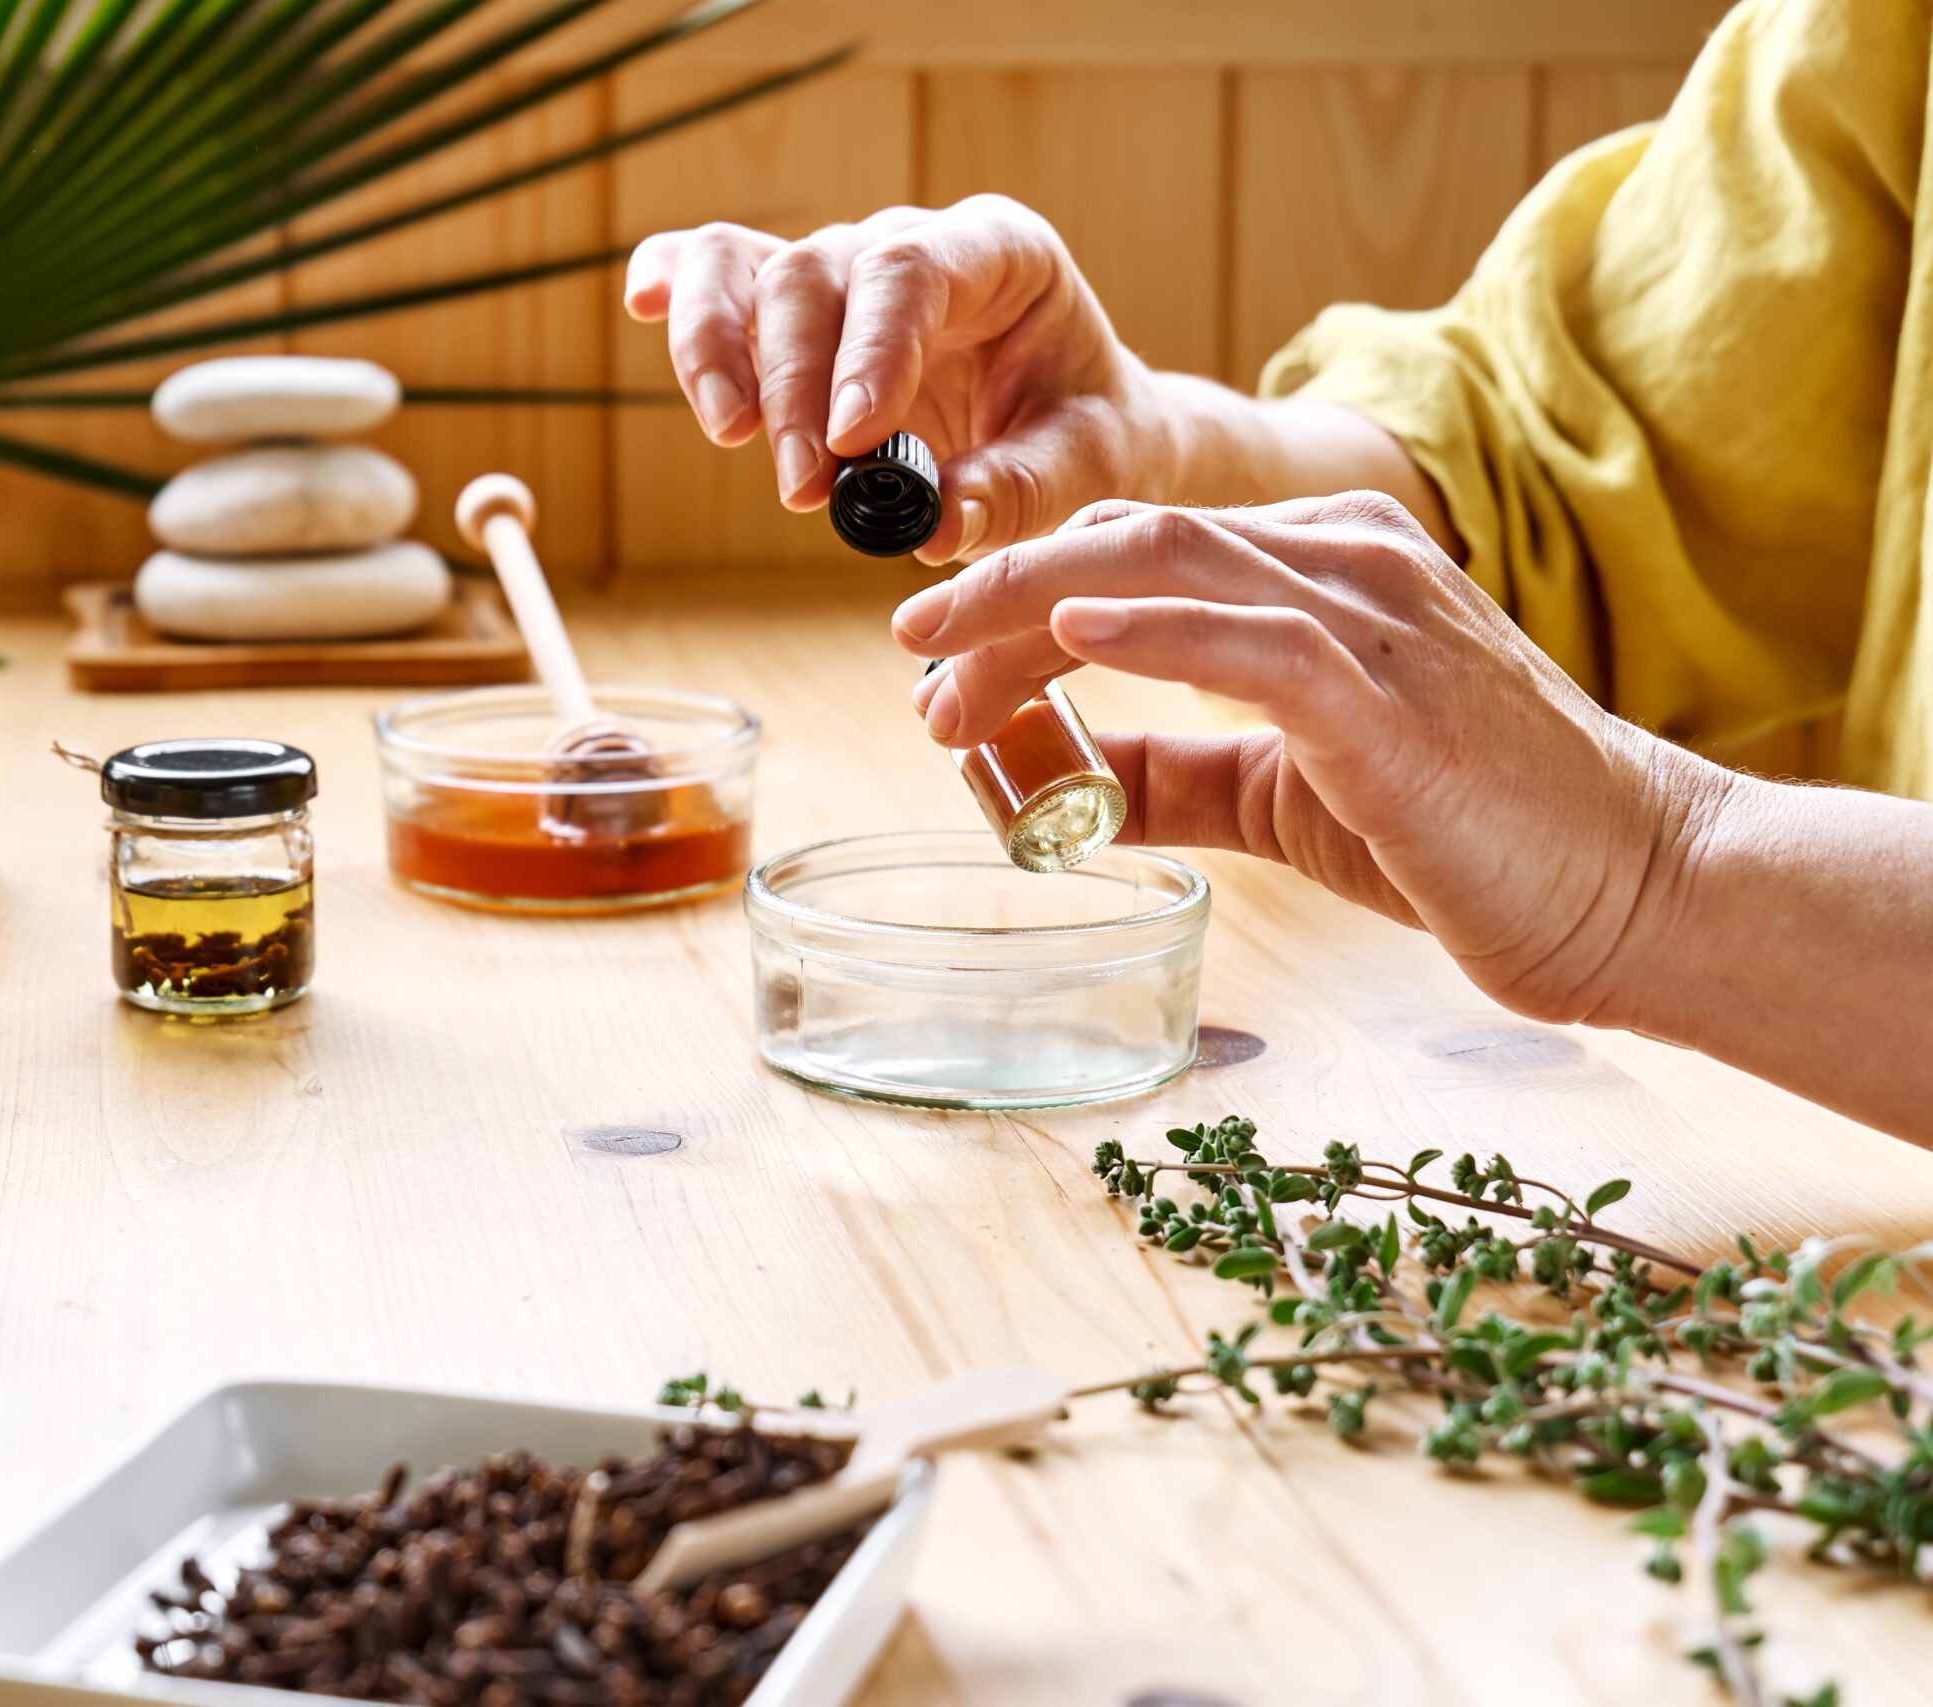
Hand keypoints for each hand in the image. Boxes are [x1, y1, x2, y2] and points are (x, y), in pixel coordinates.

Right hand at [622, 196, 1181, 563]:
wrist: (1072, 426)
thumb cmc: (1083, 432)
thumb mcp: (1081, 470)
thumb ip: (1016, 492)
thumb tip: (933, 524)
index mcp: (998, 254)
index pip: (911, 272)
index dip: (871, 348)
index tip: (854, 436)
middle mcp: (907, 246)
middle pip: (816, 275)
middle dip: (797, 386)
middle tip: (807, 491)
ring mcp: (842, 272)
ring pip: (749, 267)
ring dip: (723, 355)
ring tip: (732, 438)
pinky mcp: (794, 312)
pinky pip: (715, 271)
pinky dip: (676, 286)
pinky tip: (641, 303)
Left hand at [890, 492, 1728, 1025]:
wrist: (1632, 890)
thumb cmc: (1470, 837)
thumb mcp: (1288, 795)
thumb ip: (1182, 772)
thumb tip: (1069, 780)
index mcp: (1322, 571)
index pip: (1136, 548)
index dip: (1017, 596)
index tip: (934, 660)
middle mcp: (1344, 564)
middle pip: (1126, 536)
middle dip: (996, 592)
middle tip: (909, 650)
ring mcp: (1372, 618)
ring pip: (1163, 563)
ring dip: (1030, 615)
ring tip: (942, 672)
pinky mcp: (1389, 696)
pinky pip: (1249, 635)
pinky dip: (1147, 627)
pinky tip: (1068, 638)